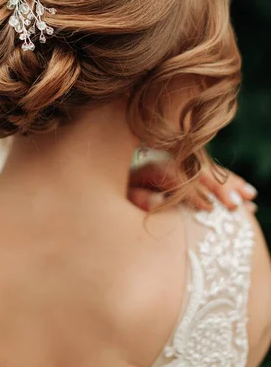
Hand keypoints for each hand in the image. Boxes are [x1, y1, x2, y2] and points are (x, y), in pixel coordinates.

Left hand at [127, 160, 257, 212]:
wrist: (118, 176)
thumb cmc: (123, 194)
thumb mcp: (124, 198)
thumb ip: (140, 199)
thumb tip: (158, 201)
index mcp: (154, 167)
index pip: (178, 177)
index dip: (193, 192)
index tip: (208, 208)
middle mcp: (171, 160)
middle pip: (199, 170)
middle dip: (219, 187)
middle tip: (235, 205)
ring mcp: (183, 163)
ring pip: (211, 170)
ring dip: (231, 184)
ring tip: (249, 198)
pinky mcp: (191, 168)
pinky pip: (215, 173)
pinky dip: (232, 183)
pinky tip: (247, 194)